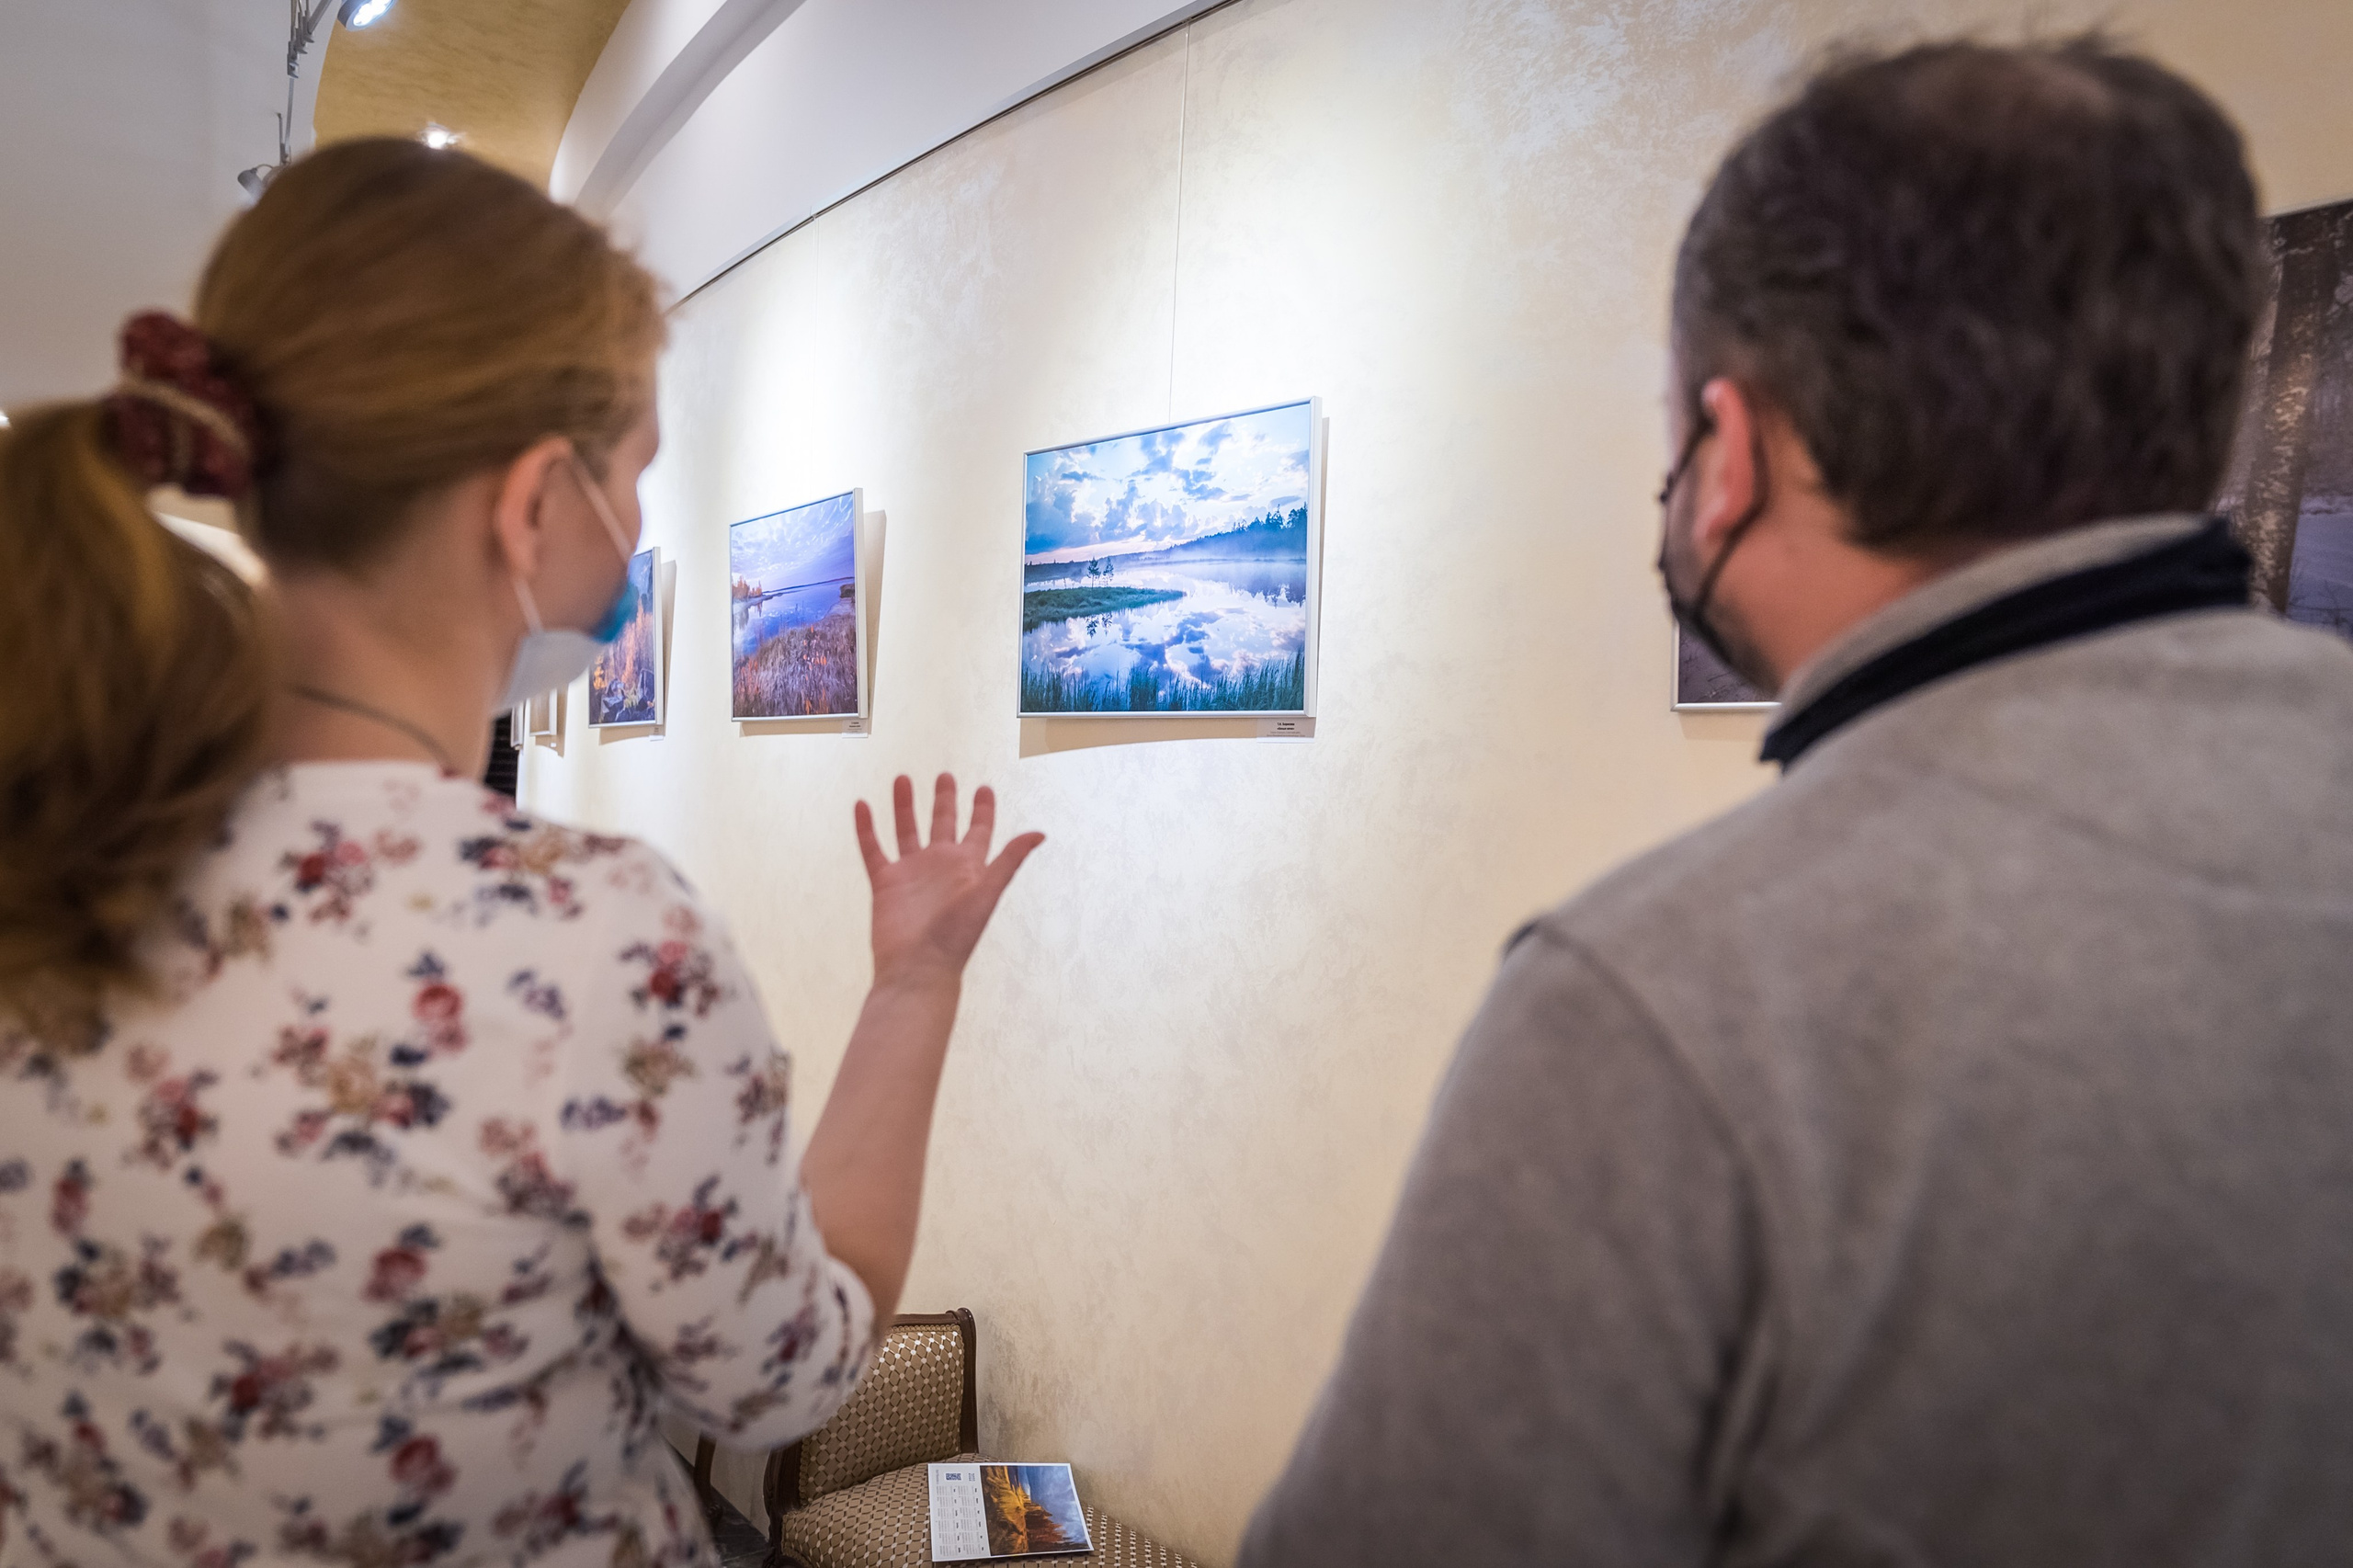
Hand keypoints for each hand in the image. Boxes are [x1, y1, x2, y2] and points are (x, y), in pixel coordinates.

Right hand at [854, 775, 1043, 991]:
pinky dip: (867, 828)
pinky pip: (873, 849)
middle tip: (945, 776)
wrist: (918, 967)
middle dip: (945, 800)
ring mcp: (912, 874)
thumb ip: (1009, 860)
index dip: (983, 809)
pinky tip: (862, 805)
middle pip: (943, 824)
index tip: (984, 788)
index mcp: (968, 867)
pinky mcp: (885, 883)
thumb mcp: (988, 892)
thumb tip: (1039, 833)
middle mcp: (940, 867)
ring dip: (905, 806)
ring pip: (907, 830)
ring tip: (903, 778)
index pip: (979, 830)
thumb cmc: (957, 935)